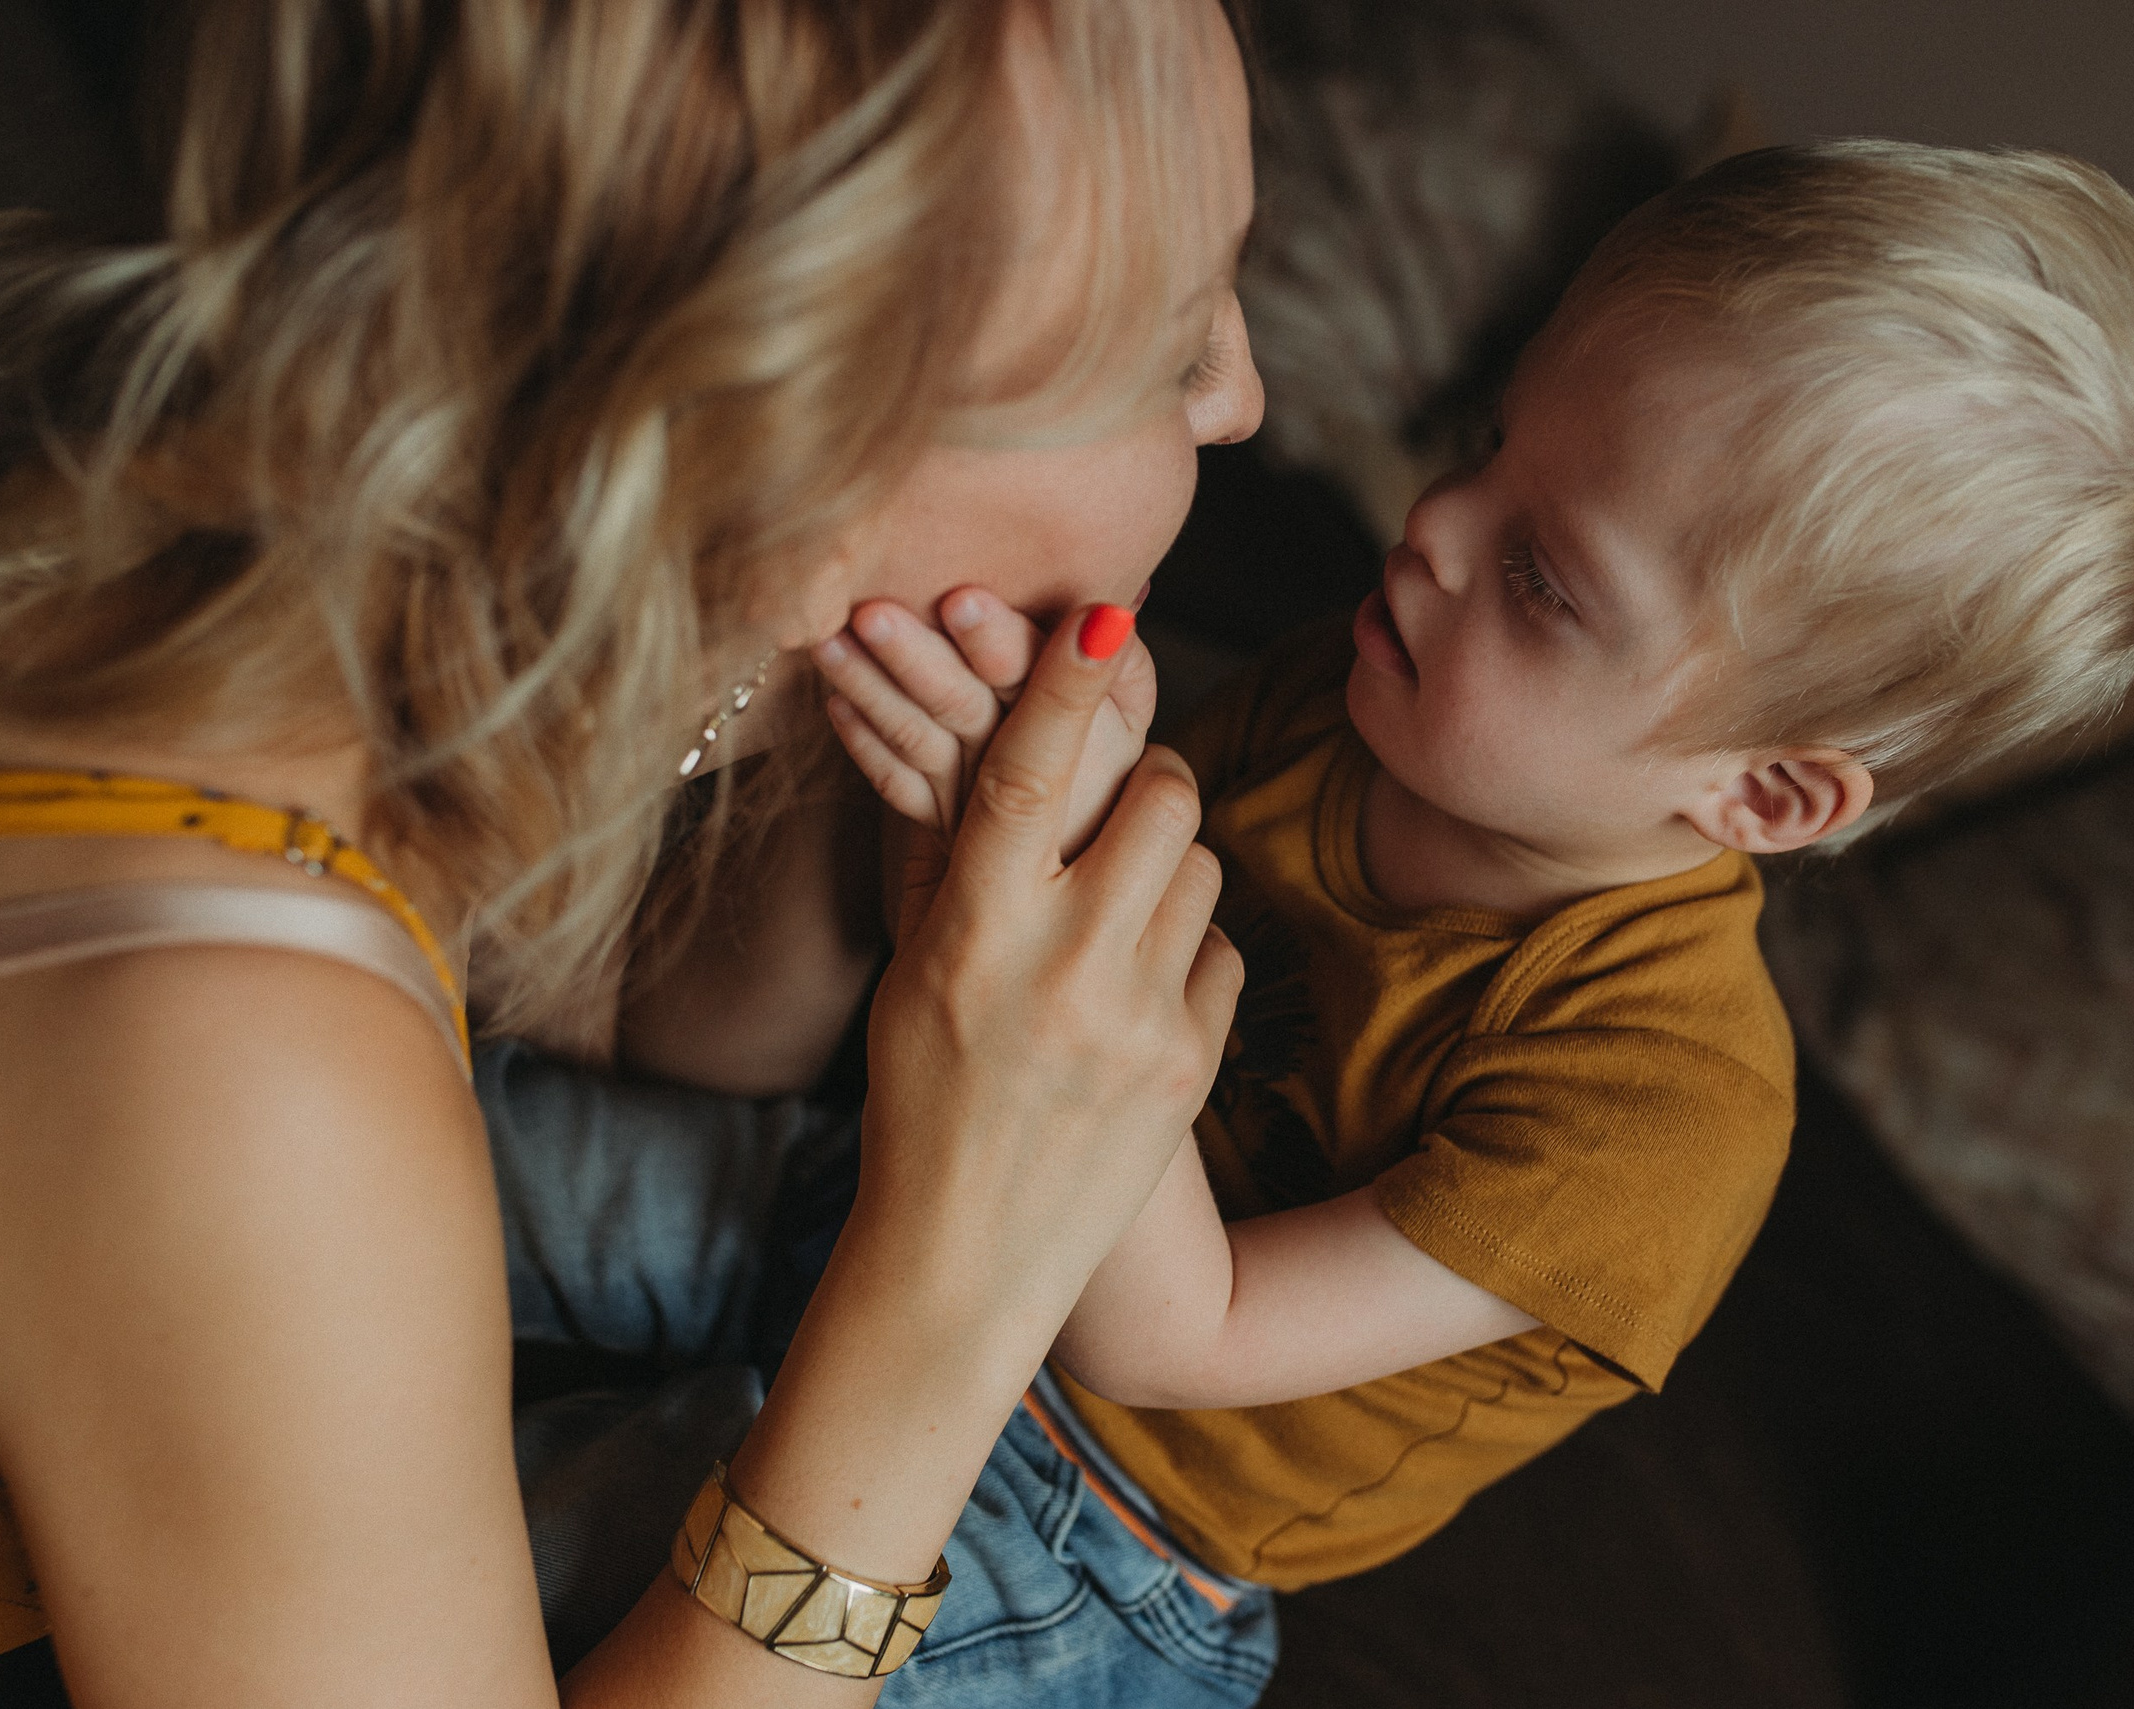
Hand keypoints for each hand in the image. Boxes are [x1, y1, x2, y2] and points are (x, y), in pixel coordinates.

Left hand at [815, 587, 1155, 856]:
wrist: (1081, 871)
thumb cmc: (1108, 758)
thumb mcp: (1129, 710)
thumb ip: (1115, 661)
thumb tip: (1107, 609)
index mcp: (1091, 731)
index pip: (1042, 679)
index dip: (1001, 639)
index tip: (959, 599)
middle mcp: (1032, 772)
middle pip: (969, 709)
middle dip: (920, 658)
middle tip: (871, 613)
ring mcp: (981, 806)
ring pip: (922, 742)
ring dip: (873, 689)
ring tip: (830, 643)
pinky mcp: (946, 828)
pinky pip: (899, 788)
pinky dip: (866, 744)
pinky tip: (834, 702)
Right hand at [855, 604, 1237, 1315]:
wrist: (966, 1258)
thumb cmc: (919, 1099)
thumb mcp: (911, 970)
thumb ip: (955, 855)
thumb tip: (991, 729)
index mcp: (973, 932)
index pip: (1032, 772)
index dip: (1069, 684)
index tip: (1105, 614)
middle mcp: (1062, 965)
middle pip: (1160, 796)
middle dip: (1146, 779)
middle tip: (1118, 801)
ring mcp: (1139, 1017)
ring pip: (1203, 863)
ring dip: (1168, 866)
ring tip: (1112, 917)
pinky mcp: (1193, 1063)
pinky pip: (1222, 947)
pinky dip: (1186, 949)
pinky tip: (1133, 996)